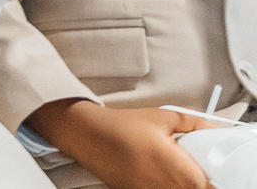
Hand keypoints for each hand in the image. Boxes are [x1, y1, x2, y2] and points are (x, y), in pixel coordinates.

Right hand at [26, 100, 221, 188]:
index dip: (210, 180)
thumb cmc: (121, 125)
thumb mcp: (160, 117)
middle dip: (195, 180)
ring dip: (177, 184)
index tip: (209, 171)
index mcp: (175, 167)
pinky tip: (154, 175)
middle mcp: (164, 185)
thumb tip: (211, 127)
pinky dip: (160, 185)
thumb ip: (191, 123)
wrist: (86, 134)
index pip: (206, 185)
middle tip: (186, 166)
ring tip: (166, 169)